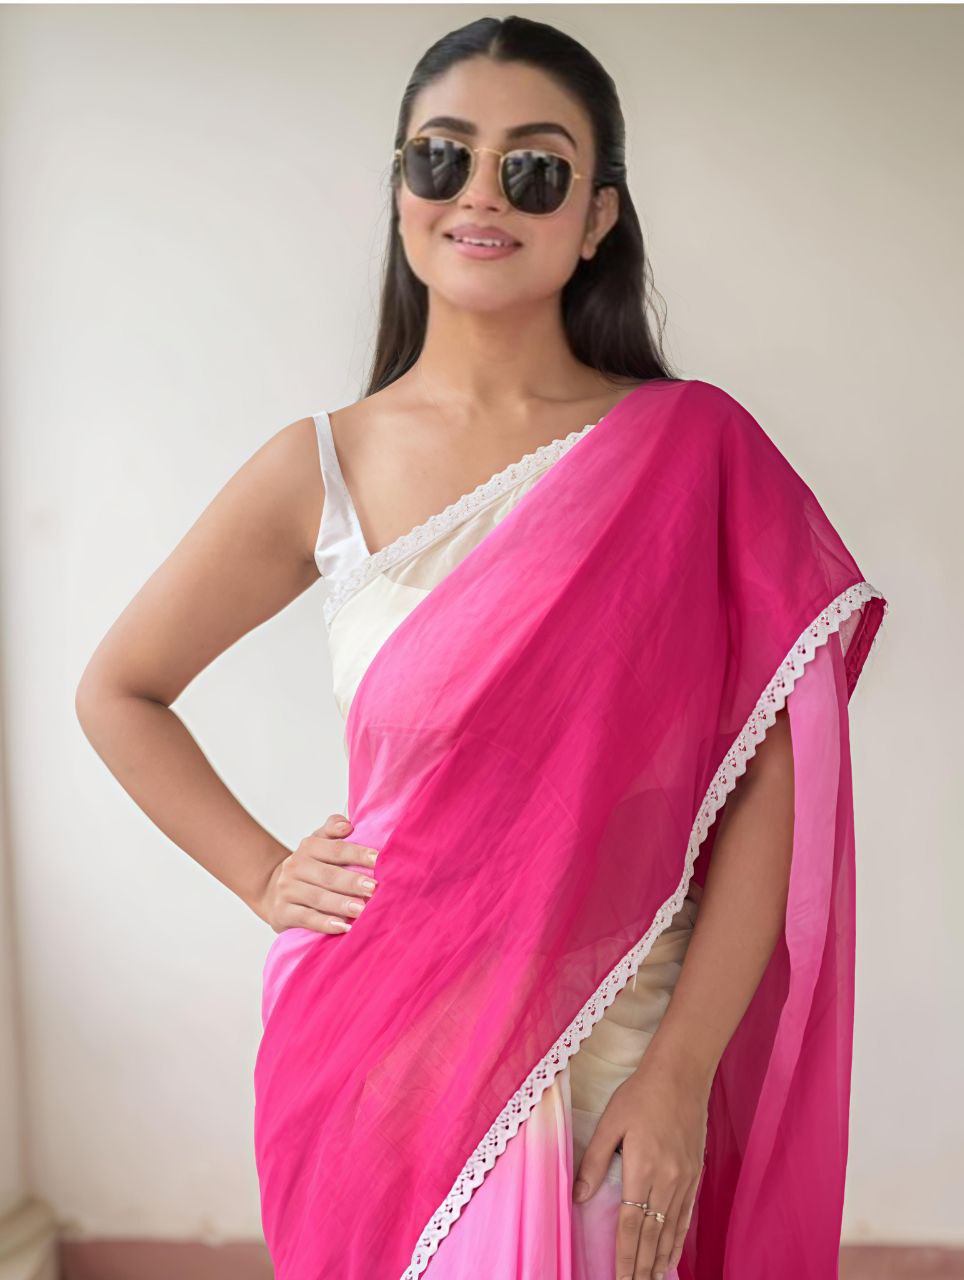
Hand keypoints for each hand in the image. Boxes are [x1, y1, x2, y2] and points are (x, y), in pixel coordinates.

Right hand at [256, 813, 379, 934]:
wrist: (273, 891)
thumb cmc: (308, 868)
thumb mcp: (318, 844)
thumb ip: (332, 830)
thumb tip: (347, 825)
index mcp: (308, 847)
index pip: (336, 849)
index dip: (358, 854)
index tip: (378, 860)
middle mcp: (295, 867)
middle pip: (328, 875)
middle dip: (352, 882)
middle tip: (373, 888)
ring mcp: (287, 890)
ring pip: (318, 898)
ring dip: (341, 904)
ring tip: (362, 910)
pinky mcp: (282, 912)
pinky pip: (306, 918)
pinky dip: (325, 923)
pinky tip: (343, 927)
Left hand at [572, 1052, 709, 1279]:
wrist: (682, 1075)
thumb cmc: (641, 1094)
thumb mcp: (611, 1122)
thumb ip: (595, 1161)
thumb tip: (580, 1197)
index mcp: (642, 1168)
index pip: (631, 1225)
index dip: (625, 1257)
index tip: (620, 1279)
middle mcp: (667, 1179)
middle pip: (652, 1234)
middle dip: (642, 1266)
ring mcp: (684, 1179)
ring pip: (671, 1228)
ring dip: (661, 1258)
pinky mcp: (695, 1173)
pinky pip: (686, 1214)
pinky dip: (678, 1237)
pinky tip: (672, 1252)